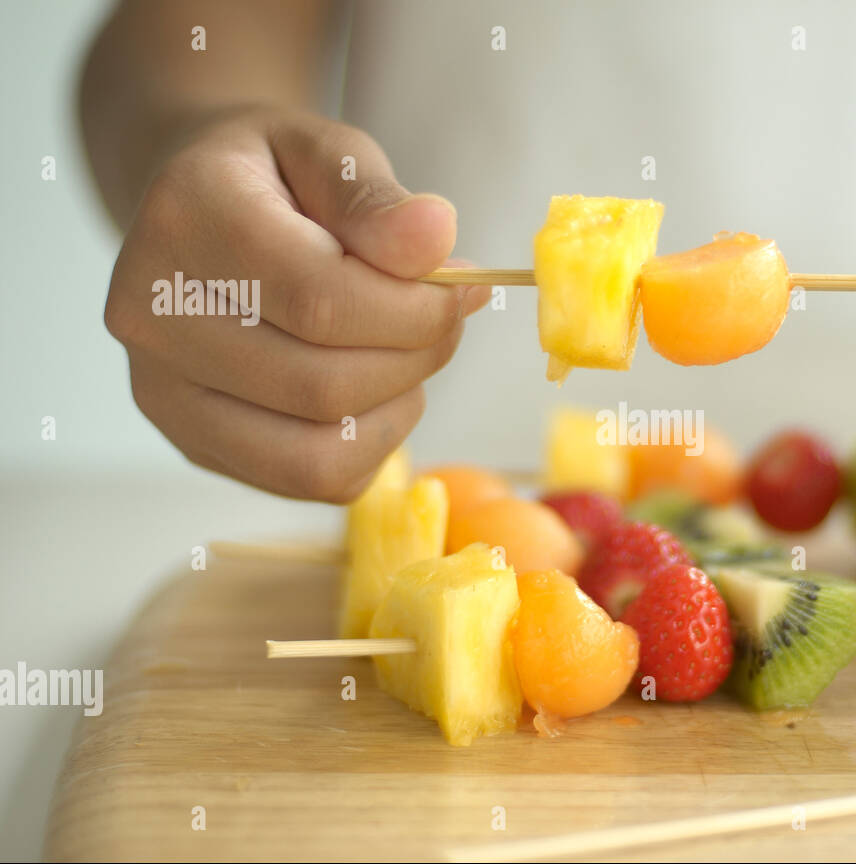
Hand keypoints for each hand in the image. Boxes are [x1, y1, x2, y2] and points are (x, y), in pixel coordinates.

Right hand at [104, 106, 488, 500]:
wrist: (201, 210)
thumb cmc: (276, 180)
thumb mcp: (327, 151)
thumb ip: (375, 197)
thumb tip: (435, 237)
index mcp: (186, 222)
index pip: (321, 301)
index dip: (416, 309)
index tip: (463, 288)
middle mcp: (153, 315)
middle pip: (322, 385)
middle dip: (416, 358)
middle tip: (446, 320)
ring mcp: (162, 390)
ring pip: (315, 452)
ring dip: (394, 410)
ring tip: (408, 353)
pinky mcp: (192, 441)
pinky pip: (307, 480)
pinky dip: (369, 446)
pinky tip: (376, 392)